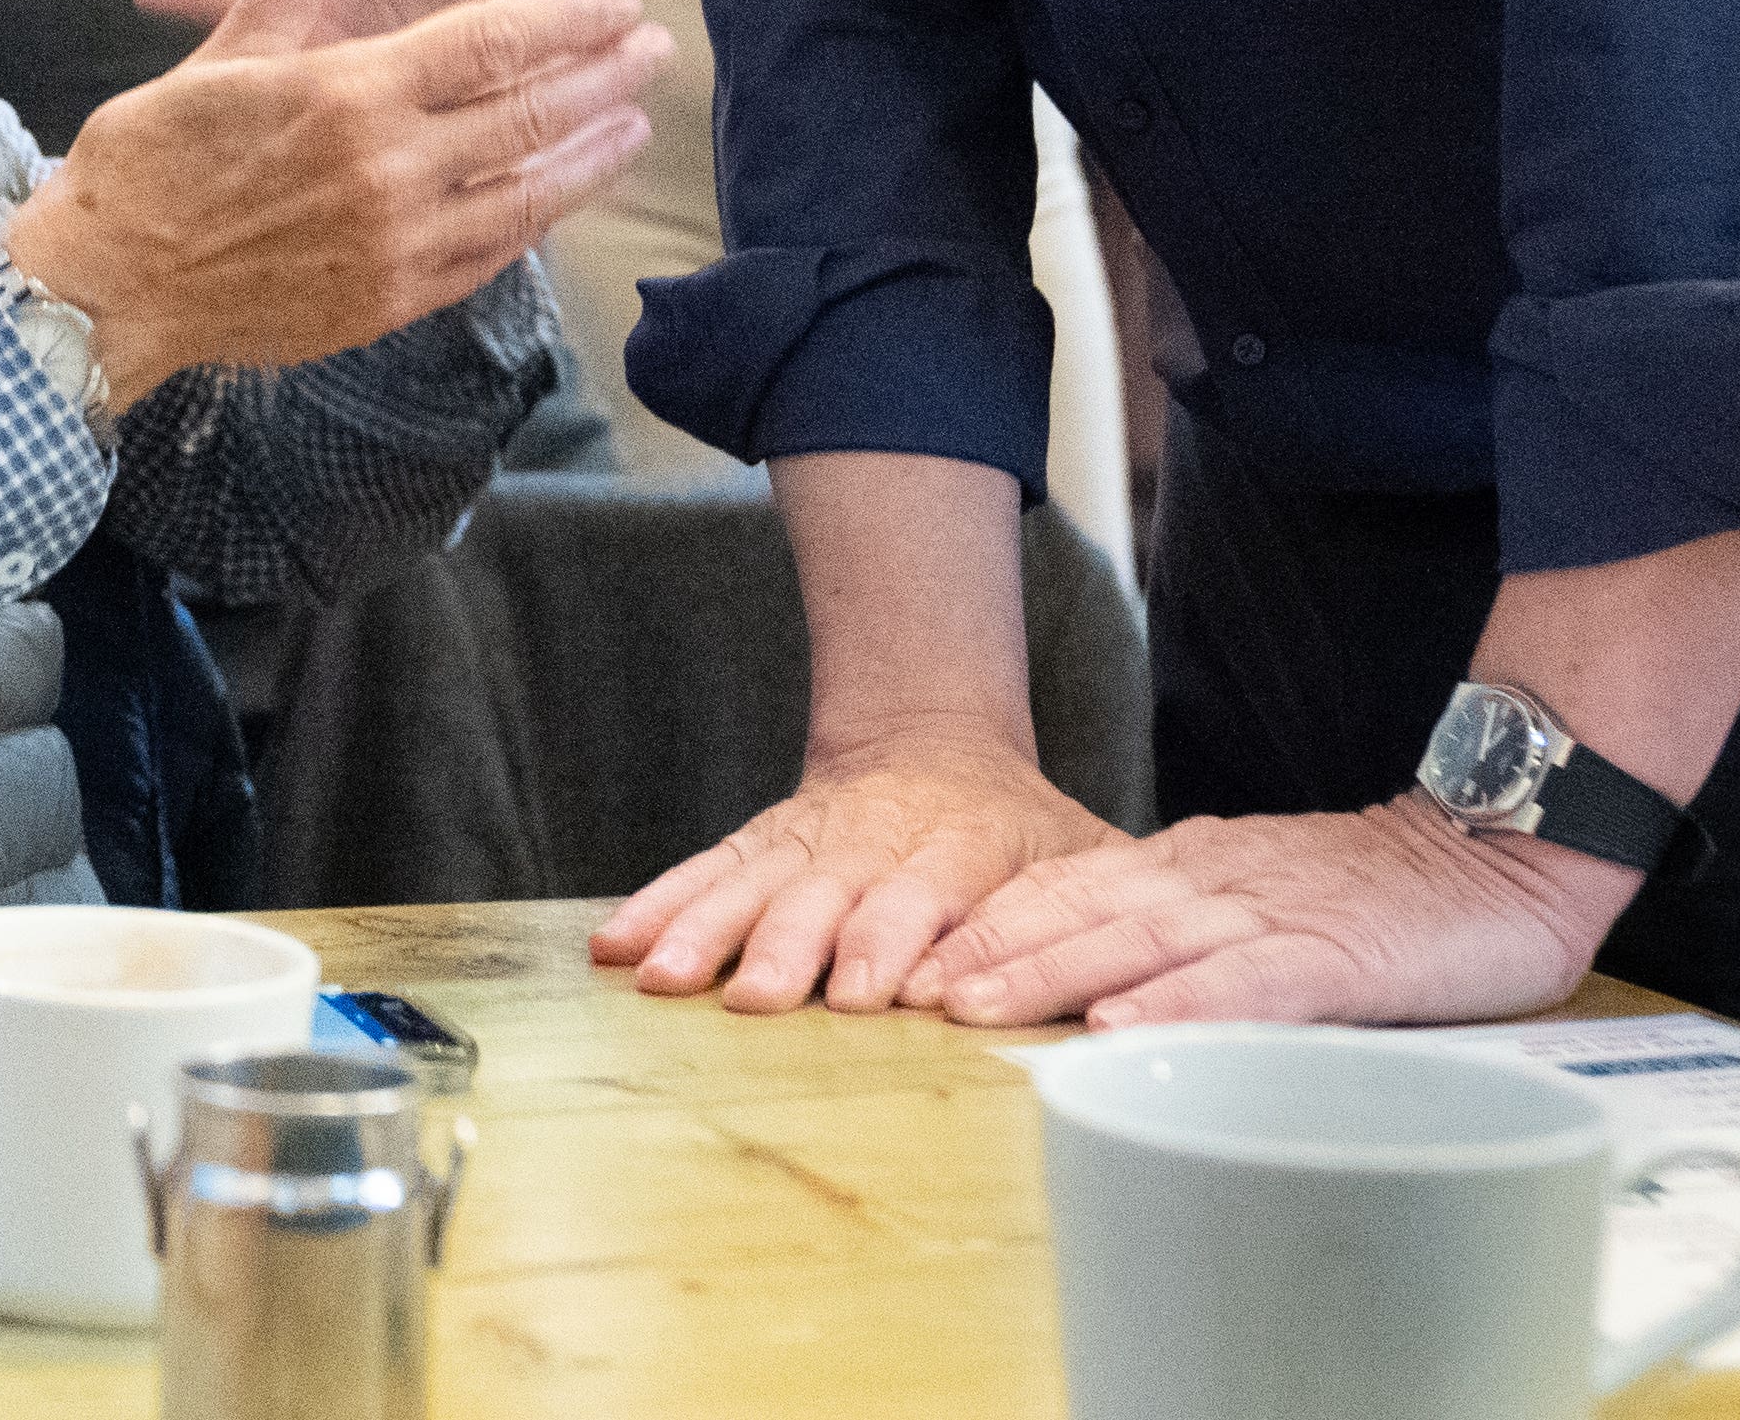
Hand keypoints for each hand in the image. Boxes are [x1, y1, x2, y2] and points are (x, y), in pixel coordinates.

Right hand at [13, 0, 665, 406]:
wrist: (110, 287)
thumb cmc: (148, 162)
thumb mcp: (220, 57)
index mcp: (348, 92)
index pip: (490, 42)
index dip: (566, 18)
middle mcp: (388, 169)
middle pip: (530, 115)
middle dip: (603, 80)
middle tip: (655, 53)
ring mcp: (398, 243)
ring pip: (527, 192)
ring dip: (590, 155)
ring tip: (635, 127)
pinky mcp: (391, 302)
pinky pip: (489, 254)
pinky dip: (534, 219)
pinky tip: (561, 198)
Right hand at [592, 725, 1124, 1011]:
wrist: (934, 739)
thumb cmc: (1025, 830)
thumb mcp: (1087, 854)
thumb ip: (1104, 914)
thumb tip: (1127, 986)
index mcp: (960, 843)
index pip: (923, 893)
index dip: (891, 941)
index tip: (861, 995)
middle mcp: (873, 838)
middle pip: (823, 894)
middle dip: (785, 948)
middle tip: (751, 1000)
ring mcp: (808, 838)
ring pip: (750, 882)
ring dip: (701, 930)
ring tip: (656, 977)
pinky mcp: (762, 842)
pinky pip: (705, 871)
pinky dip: (658, 904)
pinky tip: (612, 945)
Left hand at [903, 796, 1627, 1032]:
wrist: (1502, 847)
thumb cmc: (1382, 888)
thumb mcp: (1260, 890)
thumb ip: (1186, 920)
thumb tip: (1097, 965)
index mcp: (1192, 865)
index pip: (1069, 886)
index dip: (990, 923)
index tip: (915, 960)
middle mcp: (1214, 881)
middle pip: (1082, 913)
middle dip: (990, 952)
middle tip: (908, 989)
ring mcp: (1272, 914)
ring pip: (1141, 943)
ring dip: (1052, 974)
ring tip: (975, 1006)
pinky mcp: (1336, 956)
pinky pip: (1246, 983)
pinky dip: (1180, 1004)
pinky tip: (1126, 1024)